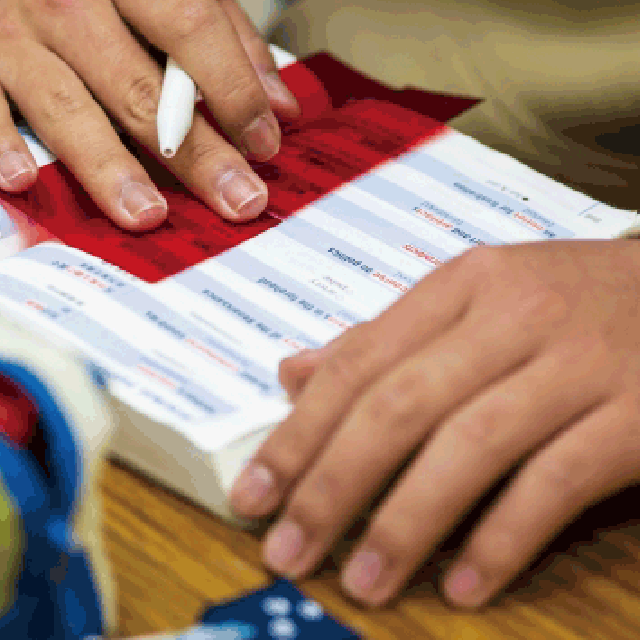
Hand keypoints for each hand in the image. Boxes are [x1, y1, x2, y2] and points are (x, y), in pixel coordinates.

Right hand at [0, 0, 298, 229]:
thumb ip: (227, 37)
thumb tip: (278, 105)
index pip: (194, 29)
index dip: (236, 90)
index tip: (264, 143)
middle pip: (142, 87)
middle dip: (196, 152)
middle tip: (236, 199)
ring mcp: (14, 30)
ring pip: (68, 106)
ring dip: (110, 166)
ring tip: (148, 212)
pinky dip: (0, 142)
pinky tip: (22, 181)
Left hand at [230, 241, 639, 607]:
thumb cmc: (568, 300)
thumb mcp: (473, 299)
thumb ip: (384, 338)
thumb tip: (293, 373)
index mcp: (463, 283)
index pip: (359, 362)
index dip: (300, 432)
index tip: (255, 492)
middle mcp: (513, 314)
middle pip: (401, 406)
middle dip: (333, 486)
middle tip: (286, 550)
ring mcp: (579, 363)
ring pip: (470, 446)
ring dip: (406, 523)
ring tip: (362, 583)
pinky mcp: (639, 415)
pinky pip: (556, 483)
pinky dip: (504, 538)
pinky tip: (463, 585)